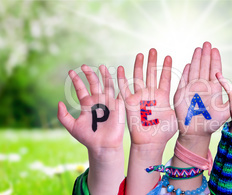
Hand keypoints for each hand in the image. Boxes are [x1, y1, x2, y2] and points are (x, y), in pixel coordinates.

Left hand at [58, 65, 124, 194]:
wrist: (103, 145)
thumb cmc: (88, 137)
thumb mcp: (72, 127)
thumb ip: (63, 116)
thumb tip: (59, 103)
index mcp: (87, 104)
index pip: (81, 89)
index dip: (76, 80)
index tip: (70, 72)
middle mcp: (98, 101)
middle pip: (94, 83)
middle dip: (89, 74)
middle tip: (84, 66)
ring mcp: (109, 102)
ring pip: (107, 85)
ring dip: (105, 75)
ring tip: (101, 66)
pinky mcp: (119, 106)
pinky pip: (120, 92)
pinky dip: (121, 83)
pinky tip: (120, 74)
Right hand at [117, 49, 176, 146]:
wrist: (151, 142)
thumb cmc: (165, 132)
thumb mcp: (176, 115)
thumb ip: (182, 104)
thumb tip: (194, 95)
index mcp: (163, 96)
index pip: (165, 78)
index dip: (166, 67)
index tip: (168, 56)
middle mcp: (151, 94)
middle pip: (151, 74)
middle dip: (153, 62)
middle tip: (154, 49)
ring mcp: (140, 97)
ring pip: (139, 78)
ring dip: (139, 66)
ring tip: (141, 54)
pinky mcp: (129, 103)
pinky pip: (124, 89)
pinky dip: (121, 79)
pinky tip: (121, 68)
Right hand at [174, 42, 229, 137]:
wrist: (196, 133)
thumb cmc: (211, 124)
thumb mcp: (225, 112)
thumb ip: (231, 101)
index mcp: (213, 89)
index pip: (214, 70)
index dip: (215, 60)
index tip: (216, 49)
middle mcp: (203, 86)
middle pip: (204, 67)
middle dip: (206, 55)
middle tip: (208, 43)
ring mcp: (192, 89)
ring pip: (194, 70)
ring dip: (196, 59)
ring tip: (198, 48)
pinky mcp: (182, 94)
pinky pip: (183, 80)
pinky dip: (186, 72)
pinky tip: (188, 63)